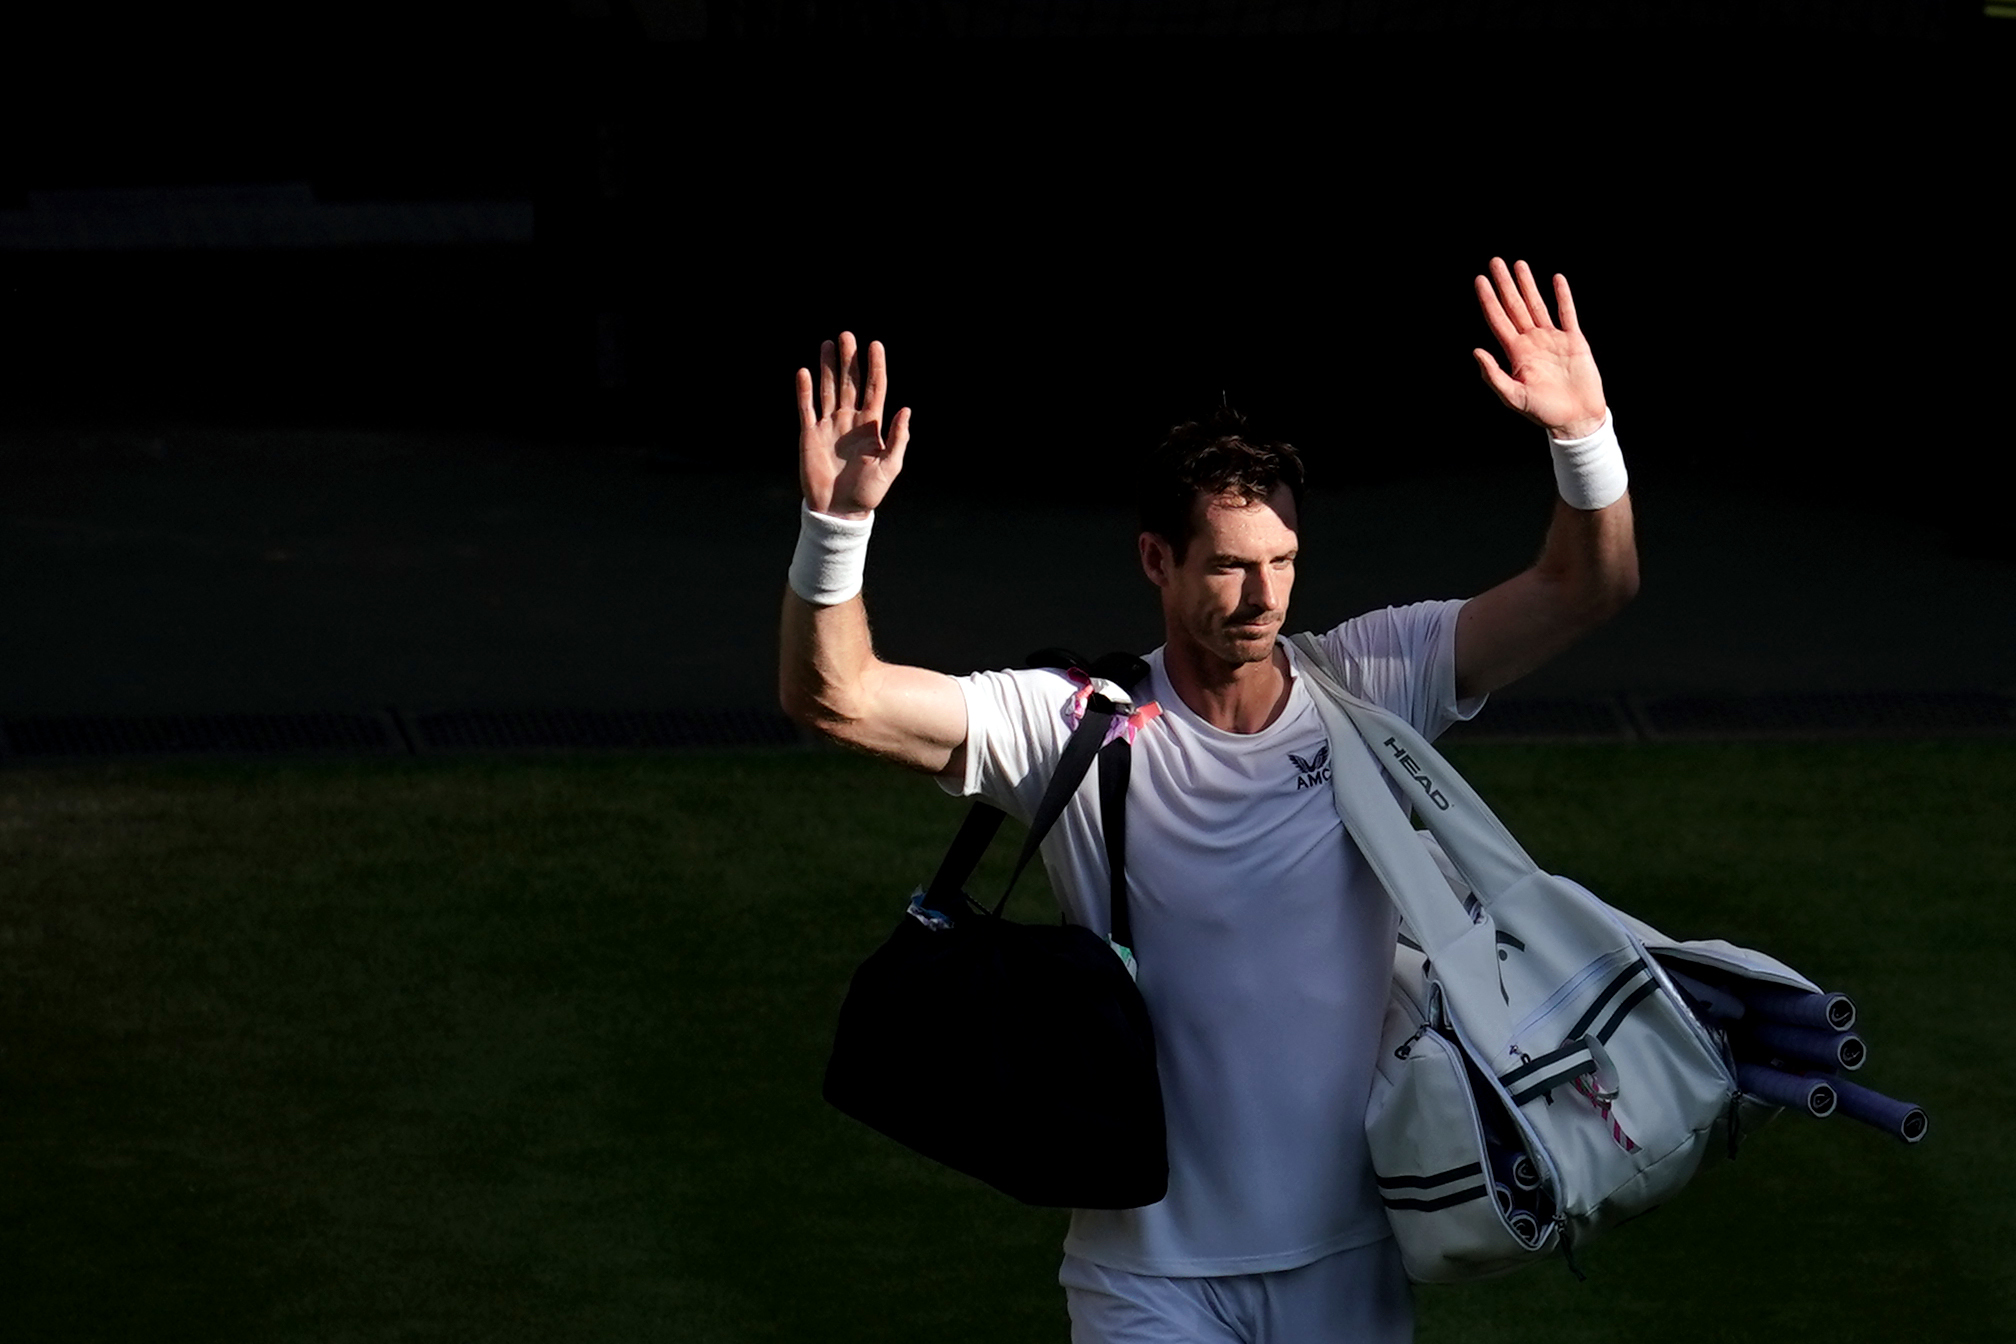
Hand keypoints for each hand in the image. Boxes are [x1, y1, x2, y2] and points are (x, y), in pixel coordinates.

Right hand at [796, 331, 910, 518]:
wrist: (839, 511)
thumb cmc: (868, 492)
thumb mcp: (889, 467)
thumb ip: (898, 439)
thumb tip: (905, 409)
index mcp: (871, 425)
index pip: (874, 388)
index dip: (875, 367)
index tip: (875, 344)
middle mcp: (849, 420)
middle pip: (849, 383)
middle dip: (849, 359)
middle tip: (847, 335)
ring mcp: (828, 425)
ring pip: (828, 389)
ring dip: (828, 367)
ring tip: (828, 344)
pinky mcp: (809, 435)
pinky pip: (806, 408)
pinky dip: (804, 391)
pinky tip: (804, 372)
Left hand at [1472, 258, 1607, 439]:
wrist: (1576, 418)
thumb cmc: (1543, 411)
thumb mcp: (1514, 397)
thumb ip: (1494, 375)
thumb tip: (1476, 351)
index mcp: (1516, 354)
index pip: (1498, 320)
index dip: (1488, 300)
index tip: (1480, 280)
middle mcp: (1531, 342)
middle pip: (1514, 306)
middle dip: (1505, 284)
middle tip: (1495, 261)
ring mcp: (1552, 339)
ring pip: (1537, 305)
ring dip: (1528, 284)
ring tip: (1519, 264)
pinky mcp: (1573, 340)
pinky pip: (1567, 313)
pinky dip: (1562, 296)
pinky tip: (1556, 279)